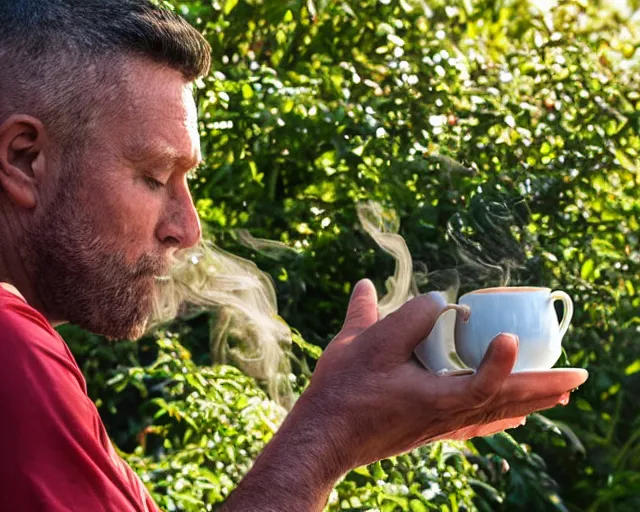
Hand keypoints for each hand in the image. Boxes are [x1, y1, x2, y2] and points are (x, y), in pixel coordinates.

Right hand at [300, 279, 587, 470]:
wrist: (326, 434)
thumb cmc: (343, 390)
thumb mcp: (363, 343)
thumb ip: (397, 313)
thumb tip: (433, 295)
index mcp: (432, 397)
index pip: (482, 384)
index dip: (502, 363)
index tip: (512, 338)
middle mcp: (445, 415)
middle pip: (505, 401)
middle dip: (543, 387)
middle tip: (578, 376)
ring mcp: (441, 424)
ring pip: (497, 413)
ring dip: (531, 400)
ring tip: (560, 393)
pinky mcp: (432, 427)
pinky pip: (479, 424)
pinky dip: (503, 417)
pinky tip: (516, 419)